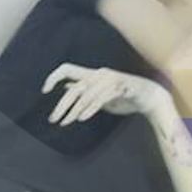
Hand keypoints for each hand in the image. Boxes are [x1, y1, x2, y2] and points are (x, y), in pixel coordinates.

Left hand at [42, 63, 169, 125]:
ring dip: (74, 110)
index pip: (67, 69)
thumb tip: (65, 87)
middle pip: (74, 88)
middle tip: (53, 119)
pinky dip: (90, 109)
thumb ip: (83, 90)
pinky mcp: (119, 87)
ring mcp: (109, 80)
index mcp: (91, 74)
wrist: (147, 96)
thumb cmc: (122, 95)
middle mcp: (98, 74)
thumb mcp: (98, 94)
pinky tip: (81, 118)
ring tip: (65, 122)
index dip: (53, 77)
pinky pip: (101, 99)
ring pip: (86, 94)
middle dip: (62, 105)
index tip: (44, 90)